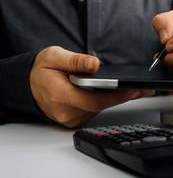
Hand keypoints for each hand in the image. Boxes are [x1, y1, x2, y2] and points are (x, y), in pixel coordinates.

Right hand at [30, 46, 151, 127]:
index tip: (133, 90)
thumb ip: (75, 61)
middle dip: (121, 96)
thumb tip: (95, 64)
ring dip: (111, 98)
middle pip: (100, 106)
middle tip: (141, 89)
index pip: (95, 101)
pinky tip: (109, 92)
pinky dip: (101, 101)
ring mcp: (70, 118)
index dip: (116, 96)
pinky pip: (93, 111)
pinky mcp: (74, 120)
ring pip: (98, 109)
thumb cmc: (41, 70)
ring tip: (127, 87)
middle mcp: (66, 111)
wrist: (27, 84)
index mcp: (61, 96)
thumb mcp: (54, 57)